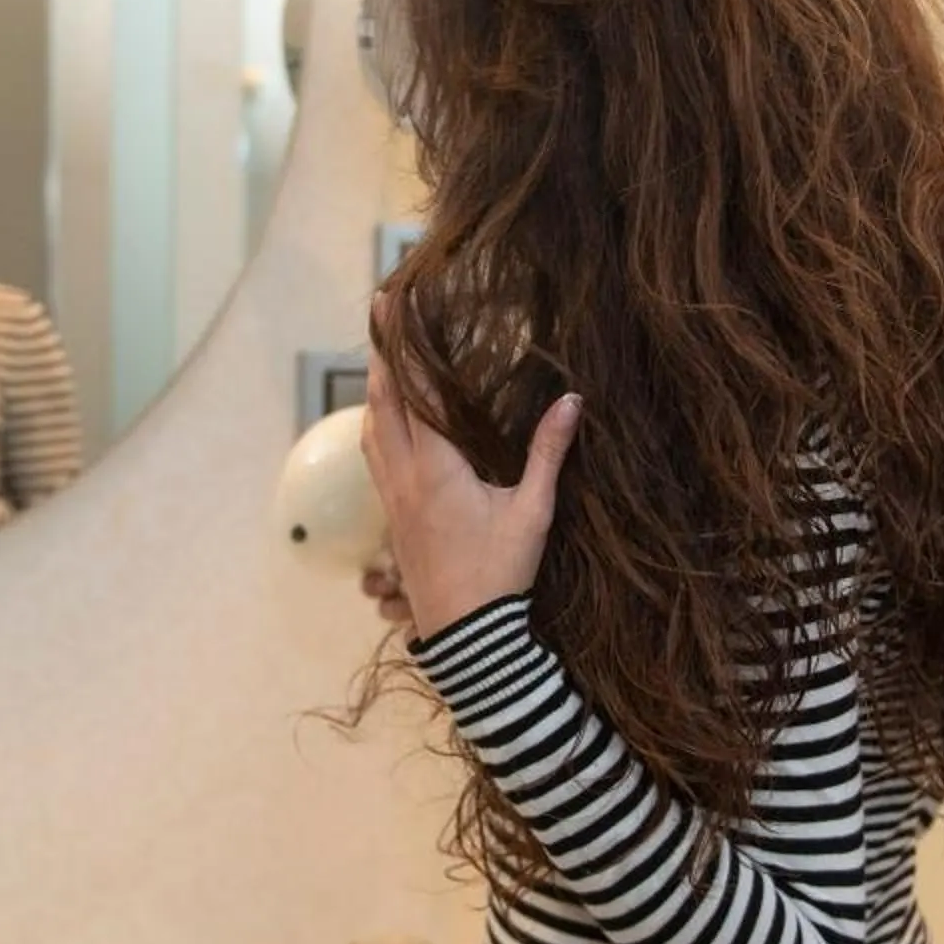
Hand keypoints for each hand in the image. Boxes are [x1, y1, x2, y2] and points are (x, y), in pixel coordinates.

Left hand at [361, 307, 581, 635]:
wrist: (466, 637)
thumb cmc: (501, 575)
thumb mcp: (532, 512)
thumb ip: (549, 453)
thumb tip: (571, 400)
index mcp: (436, 468)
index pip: (415, 391)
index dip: (403, 344)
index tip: (393, 305)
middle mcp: (404, 477)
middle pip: (383, 401)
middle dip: (381, 353)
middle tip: (379, 311)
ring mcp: (392, 498)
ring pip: (372, 428)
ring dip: (375, 388)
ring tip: (380, 356)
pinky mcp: (392, 517)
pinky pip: (375, 455)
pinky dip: (377, 423)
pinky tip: (385, 421)